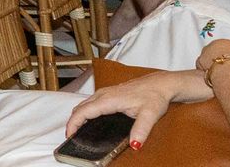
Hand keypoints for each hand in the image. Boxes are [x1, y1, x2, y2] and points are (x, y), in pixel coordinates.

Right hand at [65, 71, 179, 150]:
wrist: (160, 84)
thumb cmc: (155, 96)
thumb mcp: (150, 115)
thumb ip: (141, 130)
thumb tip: (135, 145)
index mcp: (109, 100)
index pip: (83, 112)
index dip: (73, 124)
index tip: (69, 135)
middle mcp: (103, 94)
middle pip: (79, 108)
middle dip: (72, 122)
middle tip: (72, 137)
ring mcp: (104, 93)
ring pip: (83, 105)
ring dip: (77, 117)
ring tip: (77, 131)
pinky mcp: (107, 94)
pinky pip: (89, 103)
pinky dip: (83, 112)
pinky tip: (88, 121)